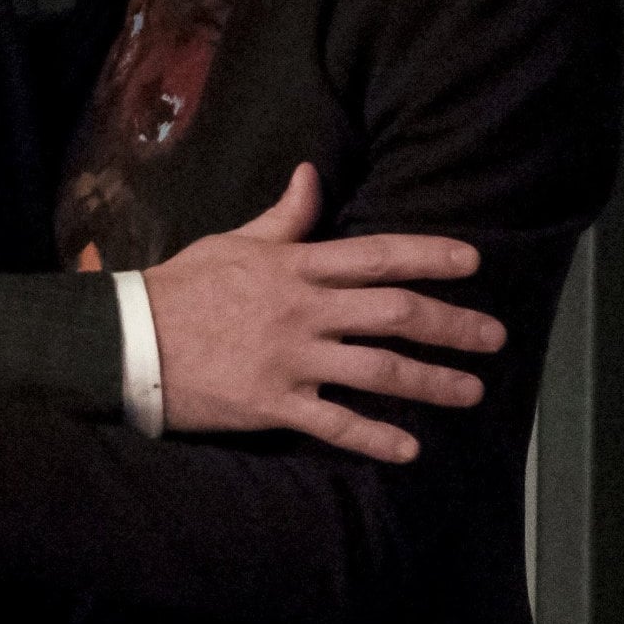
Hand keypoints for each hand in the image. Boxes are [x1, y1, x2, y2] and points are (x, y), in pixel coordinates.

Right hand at [143, 162, 505, 460]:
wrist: (129, 341)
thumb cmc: (182, 288)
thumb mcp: (232, 241)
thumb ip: (283, 218)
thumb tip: (312, 175)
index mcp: (294, 266)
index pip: (376, 255)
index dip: (429, 256)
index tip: (473, 262)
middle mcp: (302, 311)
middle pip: (393, 313)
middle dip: (451, 324)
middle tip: (494, 336)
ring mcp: (289, 360)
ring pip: (377, 371)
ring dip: (431, 382)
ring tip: (472, 391)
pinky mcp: (272, 404)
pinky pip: (334, 424)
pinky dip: (375, 438)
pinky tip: (410, 448)